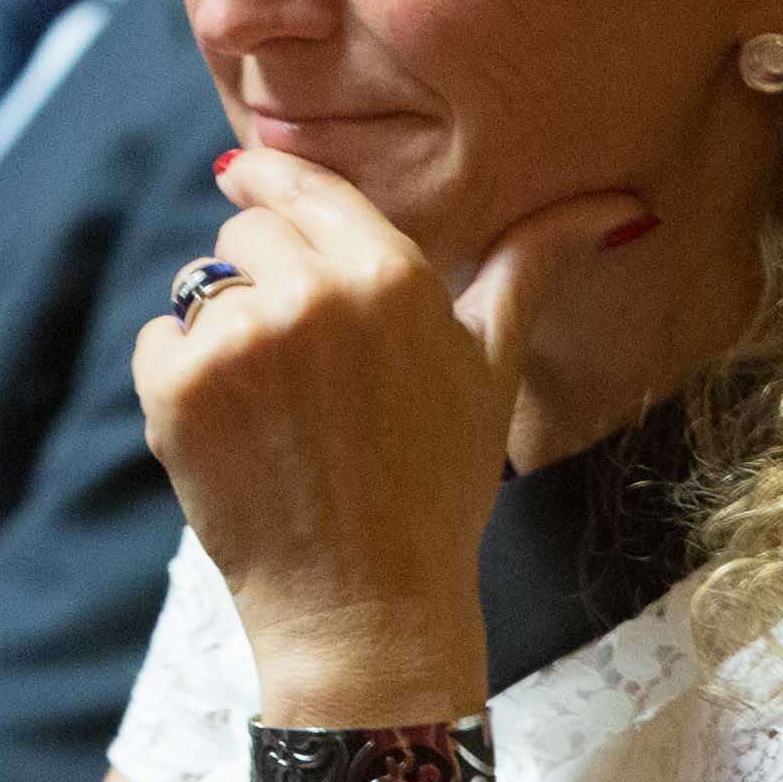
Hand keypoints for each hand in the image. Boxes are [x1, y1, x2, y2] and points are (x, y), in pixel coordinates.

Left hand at [136, 148, 654, 724]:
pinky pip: (158, 340)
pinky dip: (181, 381)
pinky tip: (238, 433)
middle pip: (247, 234)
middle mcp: (312, 293)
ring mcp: (239, 340)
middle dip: (263, 281)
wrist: (367, 606)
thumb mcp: (492, 365)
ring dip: (222, 333)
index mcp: (390, 274)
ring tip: (278, 410)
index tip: (245, 176)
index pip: (303, 184)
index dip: (270, 179)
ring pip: (200, 286)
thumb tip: (624, 209)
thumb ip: (535, 267)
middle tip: (304, 369)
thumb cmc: (436, 483)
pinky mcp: (179, 388)